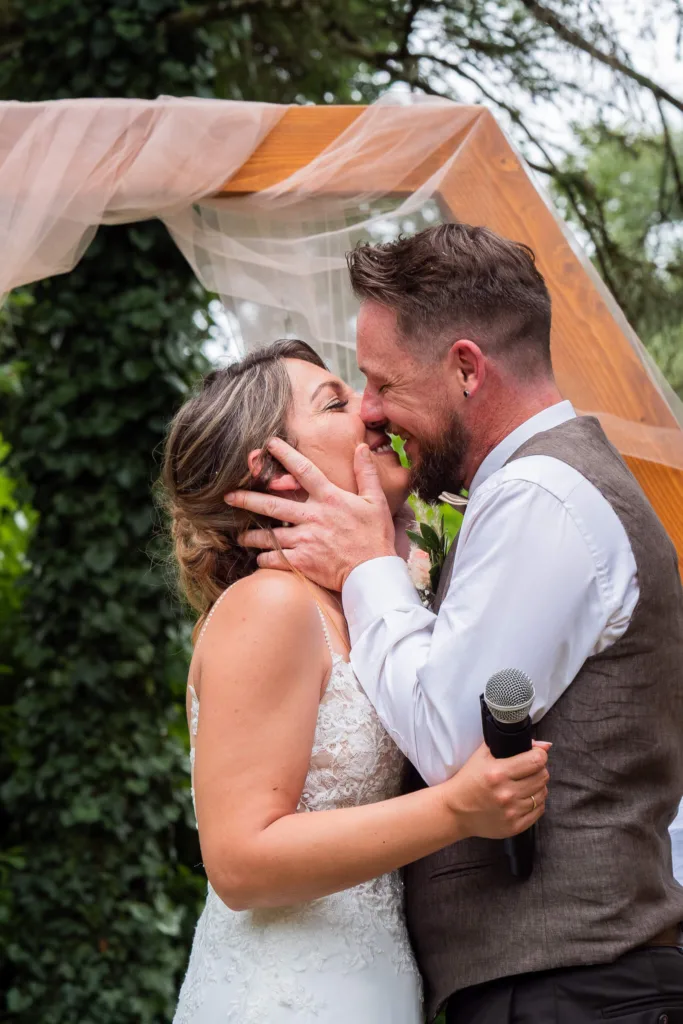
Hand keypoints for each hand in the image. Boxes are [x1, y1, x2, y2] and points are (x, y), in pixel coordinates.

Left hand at [224, 438, 396, 591]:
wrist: (374, 573)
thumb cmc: (376, 537)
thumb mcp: (376, 501)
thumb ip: (366, 473)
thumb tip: (363, 447)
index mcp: (329, 498)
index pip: (304, 470)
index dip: (286, 454)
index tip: (269, 443)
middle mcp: (312, 516)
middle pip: (272, 504)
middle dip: (247, 499)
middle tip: (228, 496)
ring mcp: (305, 540)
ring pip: (269, 535)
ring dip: (251, 535)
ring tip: (240, 536)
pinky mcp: (302, 562)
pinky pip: (275, 559)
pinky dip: (265, 559)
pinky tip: (259, 558)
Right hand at [442, 741, 549, 840]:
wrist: (455, 811)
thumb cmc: (468, 781)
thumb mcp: (482, 756)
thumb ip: (510, 743)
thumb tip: (544, 745)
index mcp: (498, 773)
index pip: (536, 761)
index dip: (540, 754)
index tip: (536, 754)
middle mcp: (506, 794)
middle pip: (542, 776)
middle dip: (539, 769)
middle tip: (529, 769)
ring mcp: (512, 812)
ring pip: (542, 793)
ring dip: (537, 786)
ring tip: (525, 784)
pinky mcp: (515, 826)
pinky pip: (539, 810)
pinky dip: (536, 802)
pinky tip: (524, 798)